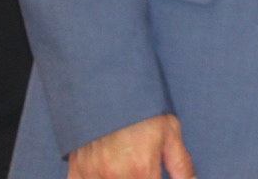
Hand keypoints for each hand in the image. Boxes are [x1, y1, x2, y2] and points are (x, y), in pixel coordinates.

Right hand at [67, 113, 193, 178]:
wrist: (109, 87)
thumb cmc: (143, 109)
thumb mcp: (170, 131)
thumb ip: (181, 164)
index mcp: (142, 168)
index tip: (155, 175)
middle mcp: (116, 175)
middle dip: (140, 178)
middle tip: (140, 168)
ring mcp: (93, 174)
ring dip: (119, 177)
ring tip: (125, 165)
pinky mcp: (76, 170)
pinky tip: (105, 171)